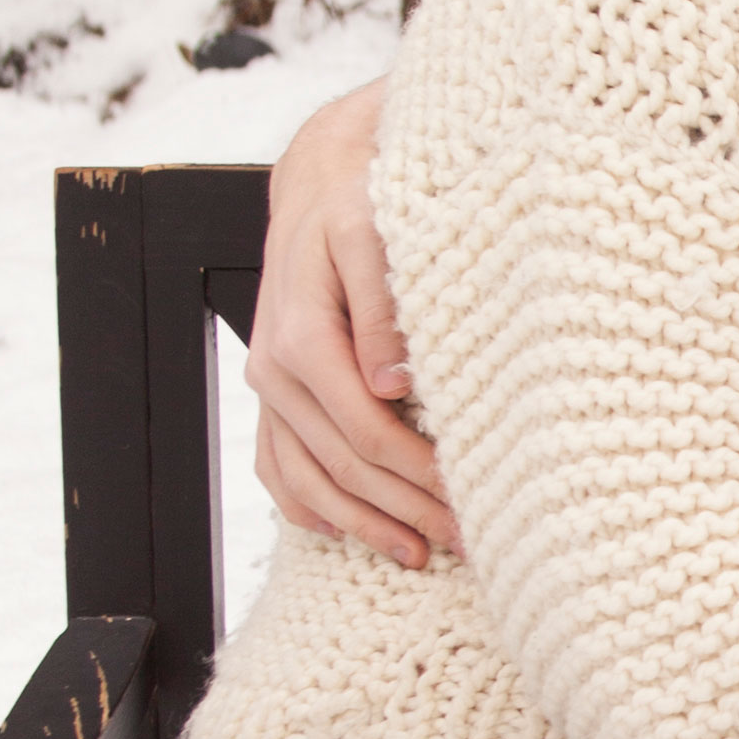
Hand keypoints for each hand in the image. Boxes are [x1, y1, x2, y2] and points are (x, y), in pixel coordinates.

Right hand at [248, 76, 455, 565]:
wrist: (321, 182)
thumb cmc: (361, 202)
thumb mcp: (376, 234)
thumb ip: (385, 306)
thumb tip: (394, 383)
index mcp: (301, 336)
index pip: (365, 430)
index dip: (417, 477)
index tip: (470, 502)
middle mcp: (274, 369)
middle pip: (342, 466)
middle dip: (405, 511)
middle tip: (468, 543)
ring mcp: (268, 388)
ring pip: (307, 480)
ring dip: (364, 526)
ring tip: (423, 555)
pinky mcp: (273, 395)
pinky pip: (278, 468)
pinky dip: (312, 509)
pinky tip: (349, 533)